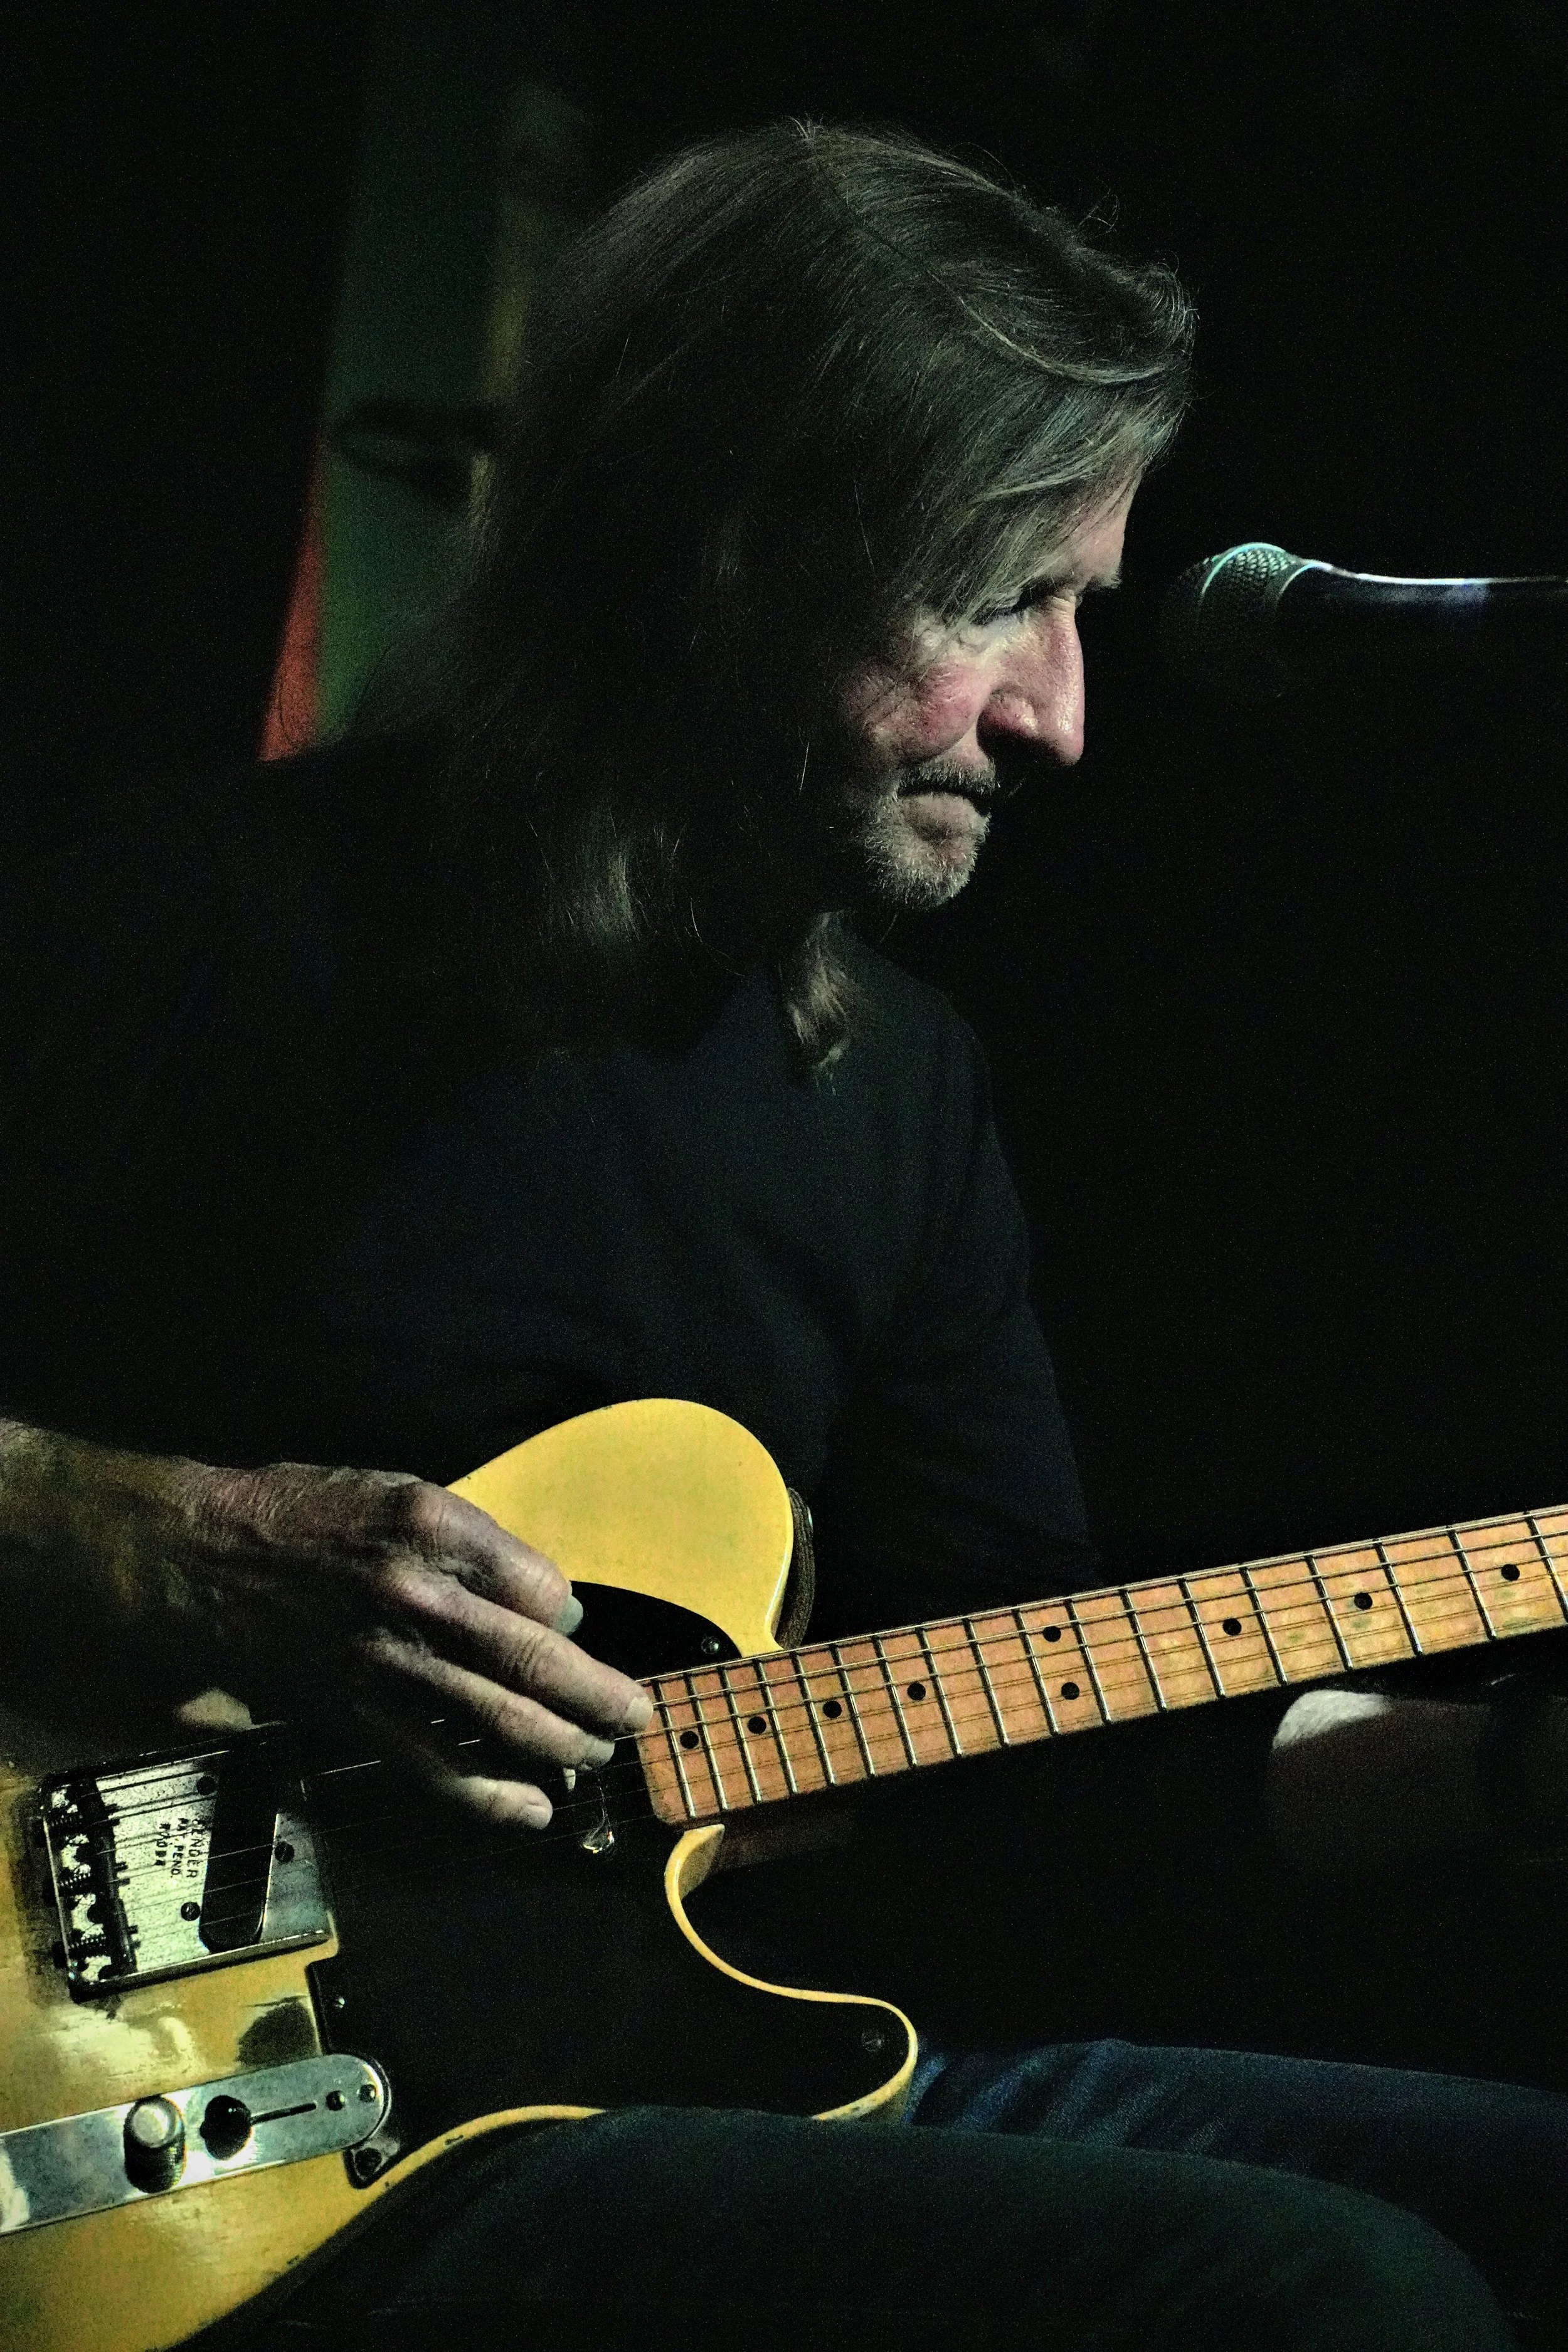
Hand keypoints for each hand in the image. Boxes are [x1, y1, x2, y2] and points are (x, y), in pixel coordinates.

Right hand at [168, 1459, 653, 1825]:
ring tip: (600, 1755)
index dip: (568, 1617)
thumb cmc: (306, 1515)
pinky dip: (491, 1795)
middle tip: (639, 1716)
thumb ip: (475, 1543)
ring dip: (563, 1746)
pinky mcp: (353, 1714)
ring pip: (497, 1719)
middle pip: (532, 1659)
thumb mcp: (396, 1492)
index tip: (575, 1631)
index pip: (538, 1585)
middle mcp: (415, 1593)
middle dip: (599, 1697)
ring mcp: (384, 1660)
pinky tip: (533, 1810)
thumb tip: (551, 1604)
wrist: (200, 1560)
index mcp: (432, 1526)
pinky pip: (434, 1766)